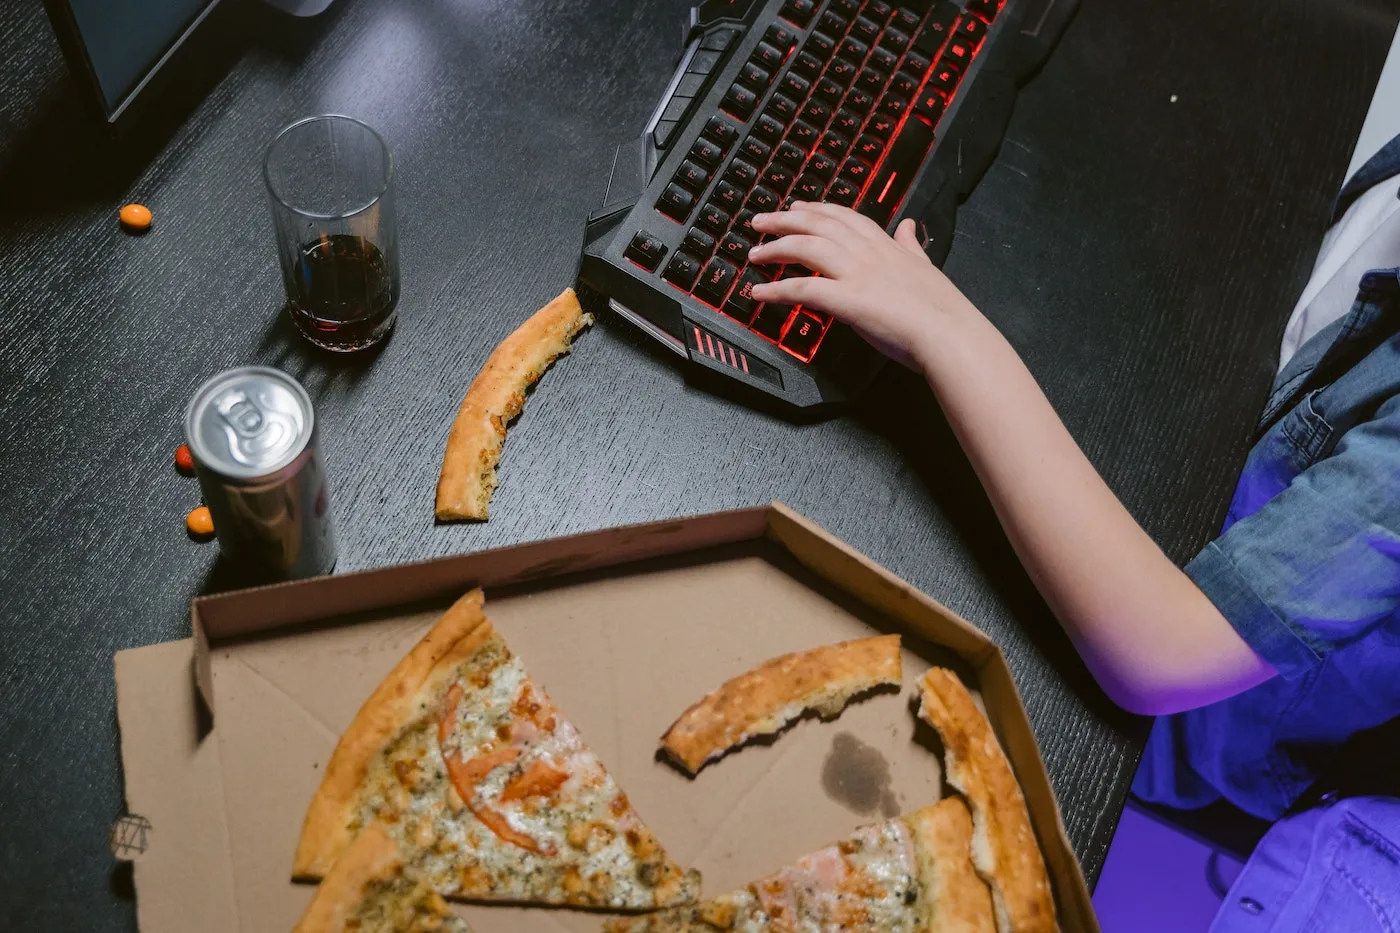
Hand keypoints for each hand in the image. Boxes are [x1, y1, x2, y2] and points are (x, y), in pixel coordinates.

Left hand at [747, 203, 979, 370]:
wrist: (950, 333)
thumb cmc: (942, 310)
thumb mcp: (927, 266)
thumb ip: (911, 246)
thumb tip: (909, 226)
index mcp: (887, 246)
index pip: (846, 217)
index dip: (818, 209)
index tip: (798, 206)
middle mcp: (868, 253)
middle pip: (818, 225)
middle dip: (785, 220)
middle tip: (760, 221)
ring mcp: (856, 274)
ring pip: (805, 248)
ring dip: (774, 248)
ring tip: (753, 253)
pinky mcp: (846, 300)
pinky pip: (801, 289)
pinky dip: (776, 290)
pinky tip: (758, 294)